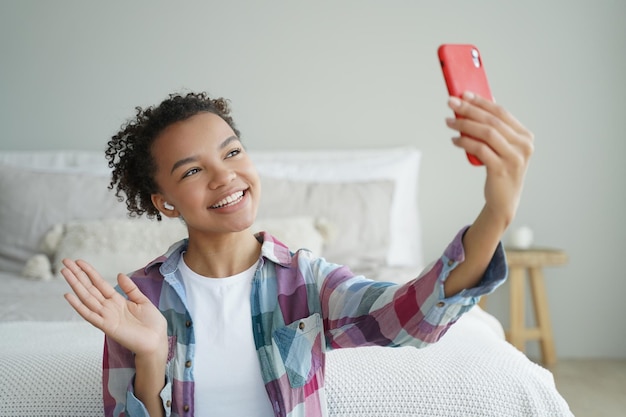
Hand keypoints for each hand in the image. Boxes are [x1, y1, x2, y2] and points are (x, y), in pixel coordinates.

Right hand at [61, 259, 167, 358]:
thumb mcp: (142, 301)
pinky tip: (68, 295)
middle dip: (77, 275)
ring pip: (86, 297)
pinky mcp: (106, 326)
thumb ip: (130, 288)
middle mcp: (108, 307)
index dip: (89, 272)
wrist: (157, 341)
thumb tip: (119, 274)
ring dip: (75, 284)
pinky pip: (89, 315)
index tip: (79, 261)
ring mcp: (106, 316)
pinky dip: (78, 306)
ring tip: (64, 271)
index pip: (99, 283)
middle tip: (65, 261)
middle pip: (89, 288)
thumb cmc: (152, 324)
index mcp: (117, 301)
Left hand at [446, 91, 533, 226]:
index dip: (481, 102)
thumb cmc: (499, 171)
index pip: (501, 112)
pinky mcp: (502, 169)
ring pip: (487, 133)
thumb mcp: (500, 148)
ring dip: (464, 124)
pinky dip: (465, 142)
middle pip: (492, 121)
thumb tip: (471, 108)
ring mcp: (514, 158)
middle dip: (469, 109)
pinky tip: (454, 140)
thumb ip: (493, 131)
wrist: (504, 201)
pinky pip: (480, 150)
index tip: (464, 94)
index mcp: (525, 136)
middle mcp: (523, 145)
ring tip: (449, 122)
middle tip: (451, 103)